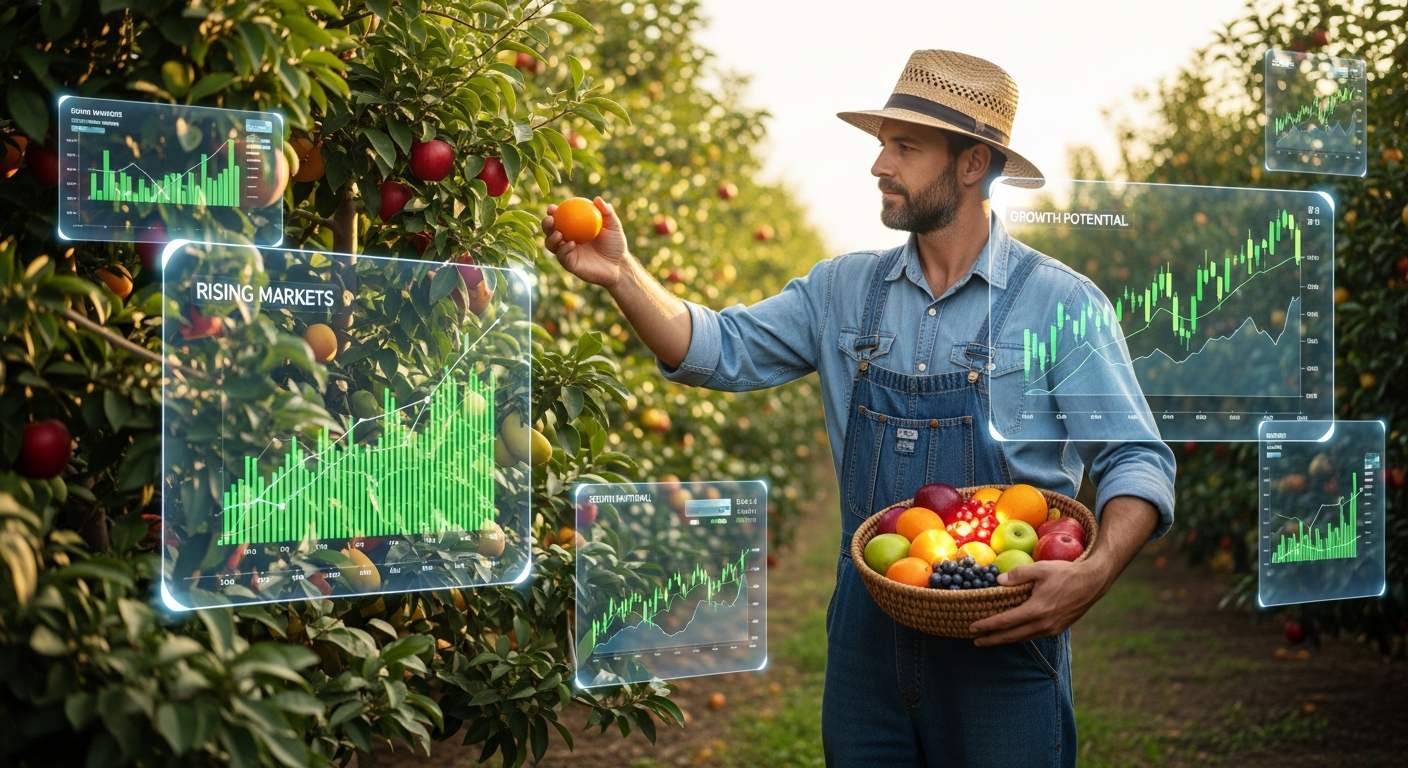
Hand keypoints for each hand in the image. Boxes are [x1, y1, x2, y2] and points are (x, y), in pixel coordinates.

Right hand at [542, 197, 630, 288]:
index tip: (552, 207)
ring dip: (551, 238)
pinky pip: (562, 256)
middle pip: (549, 231)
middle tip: (550, 219)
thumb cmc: (615, 244)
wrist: (619, 265)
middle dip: (545, 224)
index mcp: (573, 228)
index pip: (559, 218)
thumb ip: (607, 212)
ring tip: (559, 233)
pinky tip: (571, 244)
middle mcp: (566, 239)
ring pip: (551, 245)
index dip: (552, 212)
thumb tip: (597, 199)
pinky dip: (564, 249)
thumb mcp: (613, 226)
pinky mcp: (570, 264)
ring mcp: (567, 252)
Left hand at [968, 560, 1109, 645]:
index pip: (1006, 621)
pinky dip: (1020, 636)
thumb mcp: (1040, 568)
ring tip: (990, 640)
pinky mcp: (1058, 629)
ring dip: (1005, 640)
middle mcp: (1043, 624)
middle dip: (992, 640)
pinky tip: (1013, 633)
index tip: (972, 628)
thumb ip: (1018, 574)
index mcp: (1037, 609)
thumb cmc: (1066, 573)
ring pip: (1023, 638)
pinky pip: (1034, 636)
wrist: (1093, 582)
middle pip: (1012, 636)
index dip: (987, 626)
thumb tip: (998, 580)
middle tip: (975, 641)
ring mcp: (1052, 629)